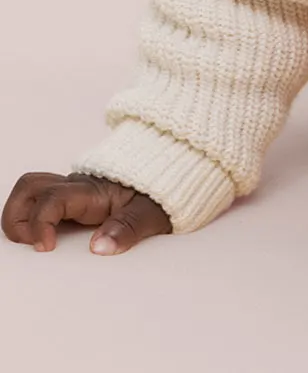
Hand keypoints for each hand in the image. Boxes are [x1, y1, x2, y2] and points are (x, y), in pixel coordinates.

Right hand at [1, 172, 171, 254]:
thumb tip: (99, 247)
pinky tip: (44, 238)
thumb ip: (127, 228)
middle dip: (17, 216)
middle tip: (33, 244)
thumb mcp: (153, 213)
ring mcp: (72, 191)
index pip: (53, 198)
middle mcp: (77, 187)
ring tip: (34, 242)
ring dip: (21, 214)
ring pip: (30, 190)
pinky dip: (31, 217)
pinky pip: (41, 200)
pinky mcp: (72, 199)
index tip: (46, 248)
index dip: (40, 223)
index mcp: (94, 190)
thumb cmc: (163, 194)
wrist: (174, 174)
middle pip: (29, 187)